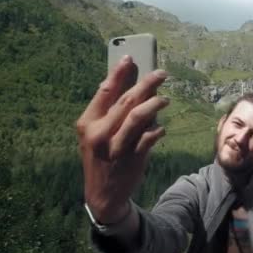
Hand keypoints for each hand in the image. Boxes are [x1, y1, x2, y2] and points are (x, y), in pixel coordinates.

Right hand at [76, 55, 168, 223]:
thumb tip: (124, 84)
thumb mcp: (95, 135)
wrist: (102, 195)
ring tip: (165, 99)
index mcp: (87, 123)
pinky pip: (149, 137)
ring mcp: (115, 146)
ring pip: (138, 116)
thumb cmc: (102, 158)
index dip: (119, 72)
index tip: (131, 58)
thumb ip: (107, 113)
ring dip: (155, 103)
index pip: (104, 91)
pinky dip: (157, 130)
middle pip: (126, 100)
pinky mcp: (131, 158)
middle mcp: (99, 133)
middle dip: (146, 83)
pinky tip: (161, 129)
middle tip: (161, 74)